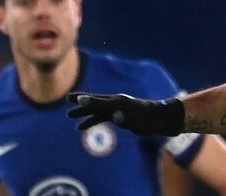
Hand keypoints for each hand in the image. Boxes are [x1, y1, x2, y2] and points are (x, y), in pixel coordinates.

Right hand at [67, 92, 184, 135]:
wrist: (158, 119)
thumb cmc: (146, 117)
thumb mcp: (130, 116)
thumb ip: (117, 113)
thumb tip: (108, 113)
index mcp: (117, 101)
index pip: (96, 99)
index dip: (83, 99)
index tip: (70, 98)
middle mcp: (116, 103)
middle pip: (94, 103)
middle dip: (80, 104)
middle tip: (66, 103)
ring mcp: (118, 109)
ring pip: (97, 111)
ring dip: (84, 114)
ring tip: (71, 118)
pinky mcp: (120, 116)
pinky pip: (102, 118)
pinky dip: (92, 121)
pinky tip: (83, 127)